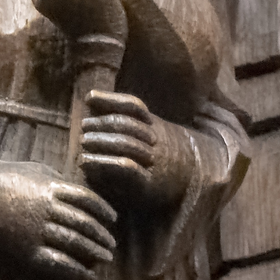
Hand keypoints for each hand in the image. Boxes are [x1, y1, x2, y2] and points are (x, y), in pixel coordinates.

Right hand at [0, 160, 116, 279]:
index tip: (113, 220)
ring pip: (75, 244)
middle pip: (85, 224)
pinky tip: (86, 273)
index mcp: (53, 188)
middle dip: (102, 236)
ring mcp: (38, 231)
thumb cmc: (8, 178)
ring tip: (105, 258)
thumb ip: (60, 180)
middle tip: (111, 245)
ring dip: (93, 253)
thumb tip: (80, 190)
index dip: (104, 211)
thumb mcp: (38, 170)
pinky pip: (57, 262)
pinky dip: (75, 269)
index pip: (88, 200)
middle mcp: (48, 209)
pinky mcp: (27, 249)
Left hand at [81, 90, 195, 205]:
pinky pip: (127, 169)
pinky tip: (86, 162)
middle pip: (128, 125)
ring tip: (84, 142)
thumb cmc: (160, 154)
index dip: (111, 100)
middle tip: (84, 126)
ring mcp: (154, 161)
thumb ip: (124, 116)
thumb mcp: (148, 131)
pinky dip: (105, 162)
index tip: (89, 98)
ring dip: (101, 142)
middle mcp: (157, 140)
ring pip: (127, 145)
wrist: (195, 181)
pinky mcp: (149, 183)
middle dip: (103, 123)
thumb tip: (90, 97)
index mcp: (155, 125)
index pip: (134, 106)